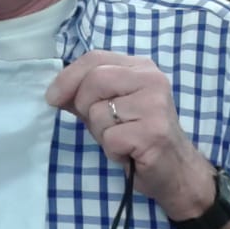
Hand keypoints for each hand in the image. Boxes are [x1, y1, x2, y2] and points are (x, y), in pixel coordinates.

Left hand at [45, 51, 209, 205]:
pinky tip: (129, 152)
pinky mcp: (153, 132)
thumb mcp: (110, 109)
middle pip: (94, 80)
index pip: (95, 58)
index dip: (68, 76)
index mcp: (141, 67)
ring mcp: (155, 105)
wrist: (177, 170)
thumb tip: (54, 93)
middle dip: (84, 106)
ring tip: (121, 139)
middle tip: (100, 125)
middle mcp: (152, 80)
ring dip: (100, 133)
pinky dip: (112, 151)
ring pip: (98, 111)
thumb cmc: (139, 137)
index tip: (52, 97)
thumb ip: (84, 96)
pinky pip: (110, 138)